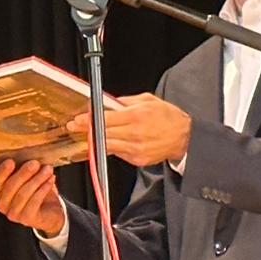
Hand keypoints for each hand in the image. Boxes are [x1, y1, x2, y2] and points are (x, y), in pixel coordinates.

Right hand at [0, 159, 65, 234]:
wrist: (50, 213)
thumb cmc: (37, 193)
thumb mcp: (29, 178)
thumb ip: (25, 169)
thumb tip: (30, 156)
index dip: (3, 171)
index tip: (11, 161)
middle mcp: (2, 204)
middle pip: (11, 186)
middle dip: (24, 173)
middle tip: (35, 163)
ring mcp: (13, 214)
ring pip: (23, 193)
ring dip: (37, 179)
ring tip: (48, 170)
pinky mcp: (26, 219)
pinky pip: (34, 201)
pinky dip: (43, 188)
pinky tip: (50, 180)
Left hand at [67, 93, 189, 166]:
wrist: (184, 137)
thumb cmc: (168, 117)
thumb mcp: (147, 100)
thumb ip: (125, 101)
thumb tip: (106, 103)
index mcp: (136, 116)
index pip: (105, 119)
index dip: (89, 120)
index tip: (78, 120)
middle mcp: (135, 134)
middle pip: (103, 134)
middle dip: (87, 130)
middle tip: (76, 126)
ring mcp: (136, 149)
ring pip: (108, 145)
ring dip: (96, 140)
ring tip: (90, 134)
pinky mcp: (137, 159)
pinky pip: (118, 153)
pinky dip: (112, 146)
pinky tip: (112, 140)